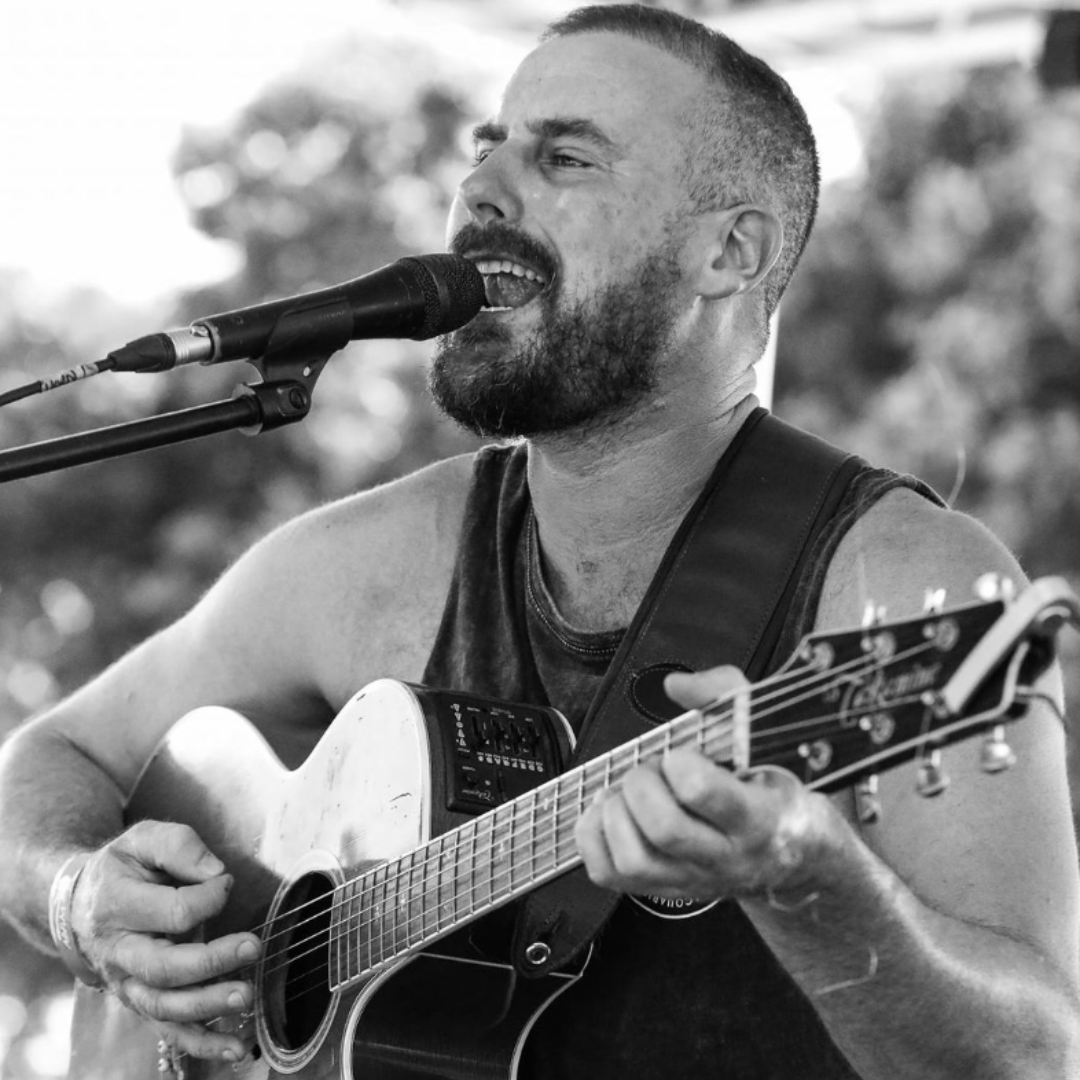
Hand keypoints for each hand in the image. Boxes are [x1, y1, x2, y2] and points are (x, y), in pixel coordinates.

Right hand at [69, 820, 259, 1062]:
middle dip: (212, 961)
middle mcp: (119, 952)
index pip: (174, 911)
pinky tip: (236, 1048)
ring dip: (208, 1006)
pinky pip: (170, 1033)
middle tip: (253, 946)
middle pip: (165, 968)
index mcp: (118, 906)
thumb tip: (216, 872)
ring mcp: (129, 984)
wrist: (81, 903)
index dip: (209, 897)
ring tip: (247, 998)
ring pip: (166, 1006)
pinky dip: (202, 1044)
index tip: (226, 882)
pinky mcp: (142, 1003)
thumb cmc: (124, 868)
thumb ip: (180, 847)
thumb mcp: (144, 839)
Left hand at [574, 666, 841, 902]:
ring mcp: (690, 879)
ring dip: (616, 814)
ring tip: (629, 794)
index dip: (679, 763)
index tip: (681, 754)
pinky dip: (594, 837)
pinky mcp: (662, 889)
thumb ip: (723, 695)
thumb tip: (676, 685)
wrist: (796, 855)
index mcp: (756, 815)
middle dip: (642, 784)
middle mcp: (723, 856)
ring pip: (633, 860)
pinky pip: (608, 874)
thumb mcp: (764, 736)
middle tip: (652, 770)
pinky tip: (611, 812)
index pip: (703, 792)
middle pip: (664, 828)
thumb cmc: (773, 790)